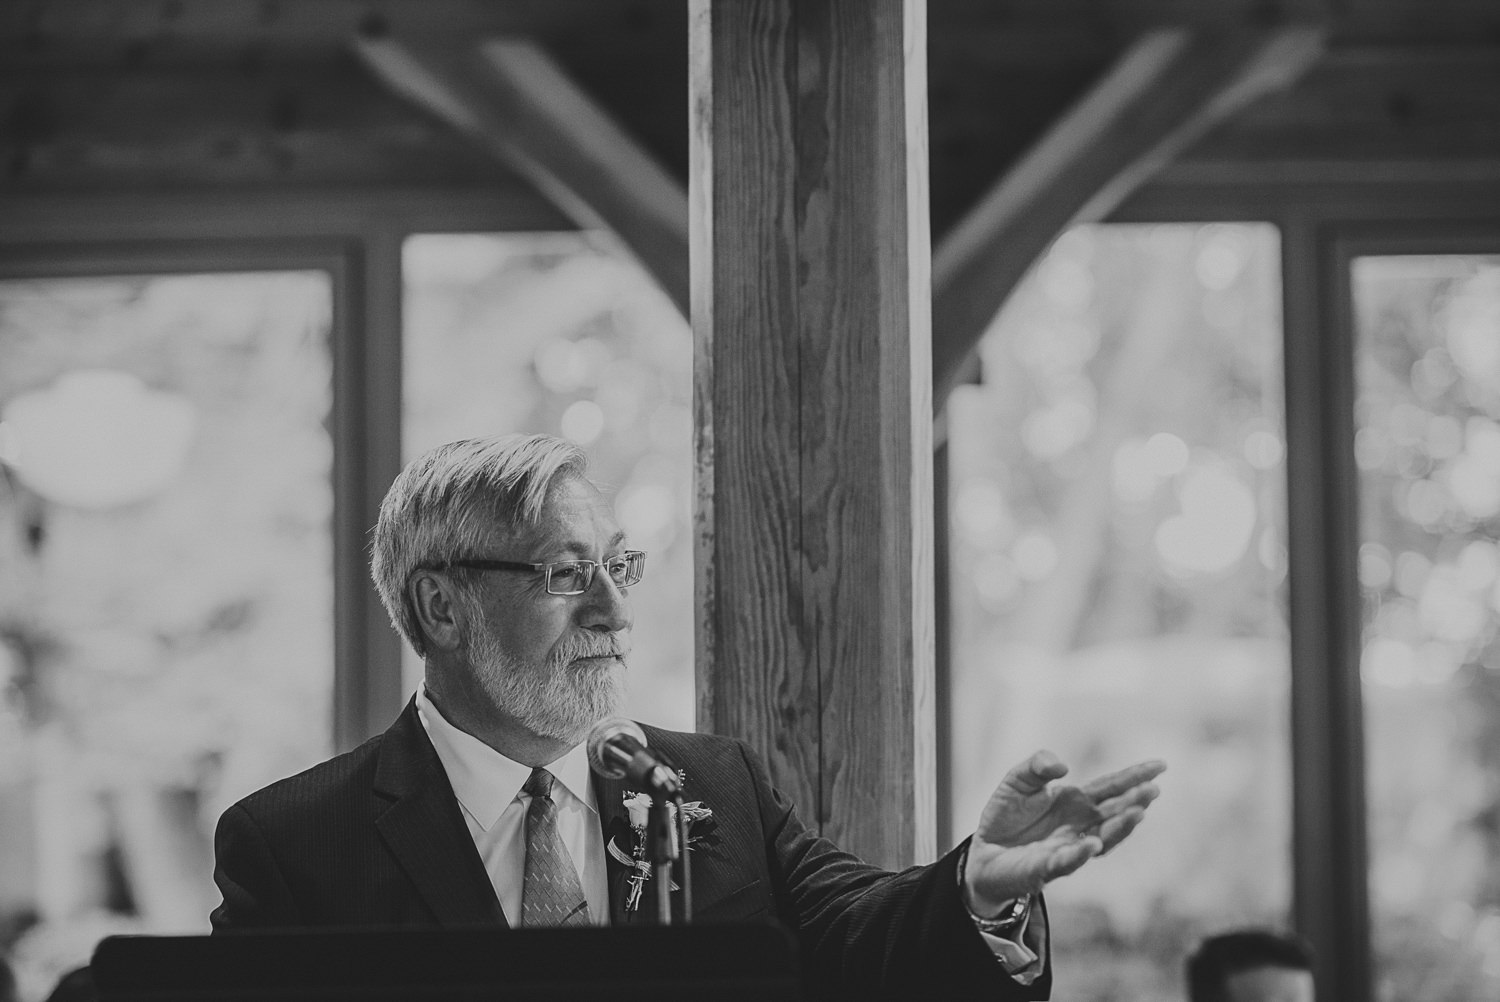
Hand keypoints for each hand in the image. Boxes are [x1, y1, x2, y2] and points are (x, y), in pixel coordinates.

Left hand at [963, 750, 1164, 914]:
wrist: (985, 849)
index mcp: (1077, 802)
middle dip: (1135, 802)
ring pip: (1102, 839)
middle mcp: (1080, 825)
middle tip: (1154, 790)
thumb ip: (1037, 765)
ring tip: (1138, 814)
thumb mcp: (1018, 780)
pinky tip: (1093, 843)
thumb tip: (1063, 766)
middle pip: (1114, 813)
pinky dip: (1081, 853)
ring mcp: (1068, 848)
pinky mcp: (1047, 867)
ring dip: (1120, 828)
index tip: (1161, 765)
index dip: (1135, 777)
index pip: (1111, 787)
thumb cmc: (1007, 814)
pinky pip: (1067, 861)